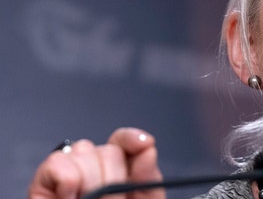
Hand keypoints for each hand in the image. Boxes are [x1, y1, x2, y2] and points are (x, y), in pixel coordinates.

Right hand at [29, 128, 164, 198]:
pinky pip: (58, 161)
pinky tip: (71, 198)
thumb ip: (147, 178)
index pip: (124, 142)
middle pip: (108, 149)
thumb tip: (148, 147)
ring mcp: (69, 175)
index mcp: (119, 173)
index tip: (144, 144)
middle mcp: (94, 170)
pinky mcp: (43, 183)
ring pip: (85, 152)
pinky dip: (67, 179)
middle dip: (114, 178)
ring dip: (92, 182)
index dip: (132, 139)